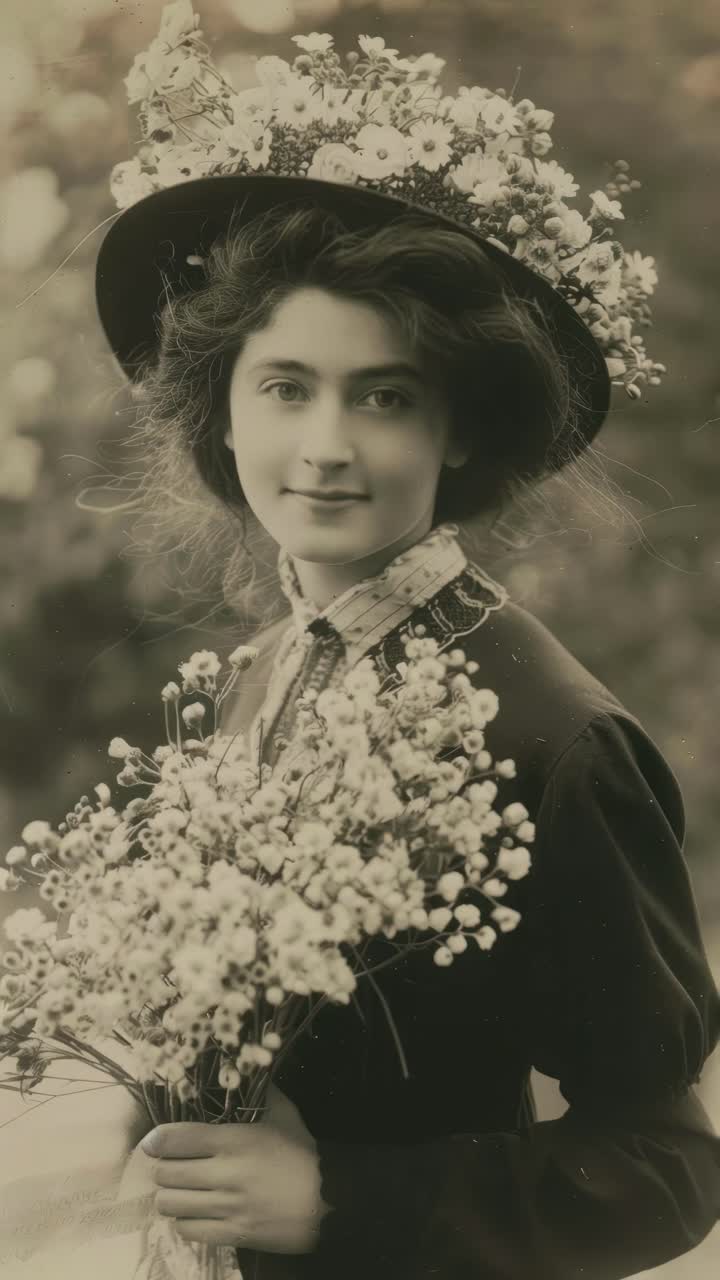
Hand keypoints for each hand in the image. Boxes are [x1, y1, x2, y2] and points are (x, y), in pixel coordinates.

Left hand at [142, 1082, 330, 1253]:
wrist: (330, 1199)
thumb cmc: (303, 1151)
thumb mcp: (283, 1113)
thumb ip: (260, 1091)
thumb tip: (243, 1066)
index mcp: (234, 1140)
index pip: (175, 1139)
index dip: (156, 1140)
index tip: (153, 1142)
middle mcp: (225, 1174)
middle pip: (166, 1174)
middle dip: (162, 1168)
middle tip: (170, 1165)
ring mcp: (227, 1208)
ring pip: (171, 1204)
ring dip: (170, 1196)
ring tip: (180, 1190)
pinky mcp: (233, 1234)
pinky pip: (188, 1231)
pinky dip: (184, 1221)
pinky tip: (195, 1212)